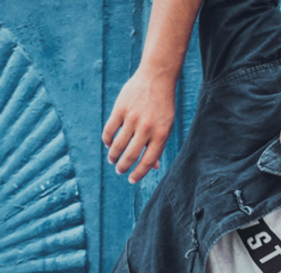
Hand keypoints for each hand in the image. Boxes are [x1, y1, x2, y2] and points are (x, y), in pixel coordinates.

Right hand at [102, 67, 175, 183]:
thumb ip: (159, 146)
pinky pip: (110, 130)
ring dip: (114, 156)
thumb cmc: (163, 106)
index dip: (139, 174)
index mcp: (160, 135)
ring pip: (118, 144)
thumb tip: (154, 167)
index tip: (131, 180)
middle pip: (131, 155)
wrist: (156, 78)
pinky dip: (108, 140)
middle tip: (119, 171)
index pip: (148, 162)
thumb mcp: (166, 127)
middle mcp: (146, 128)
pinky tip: (109, 145)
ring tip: (113, 160)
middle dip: (123, 167)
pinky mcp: (120, 108)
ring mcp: (132, 118)